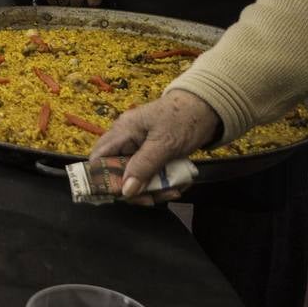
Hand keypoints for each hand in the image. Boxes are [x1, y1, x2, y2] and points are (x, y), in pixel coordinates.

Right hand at [91, 90, 221, 199]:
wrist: (209, 107)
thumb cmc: (185, 119)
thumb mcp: (165, 144)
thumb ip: (144, 166)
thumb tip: (125, 191)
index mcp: (123, 131)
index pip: (98, 158)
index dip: (101, 178)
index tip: (119, 195)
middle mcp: (126, 139)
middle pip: (116, 171)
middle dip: (133, 189)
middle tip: (152, 199)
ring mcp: (139, 147)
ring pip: (135, 176)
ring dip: (152, 188)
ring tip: (174, 191)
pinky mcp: (152, 154)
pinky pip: (149, 174)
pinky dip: (161, 182)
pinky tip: (177, 185)